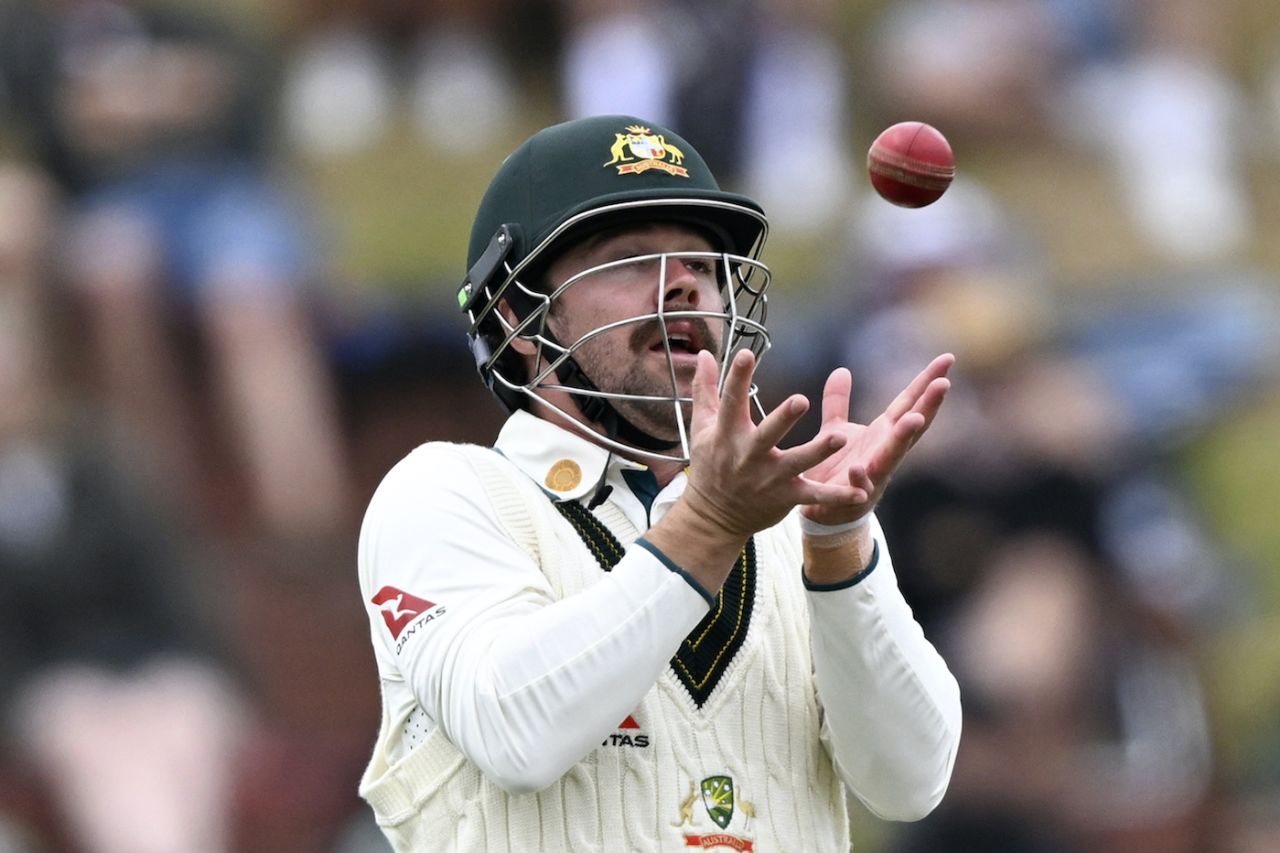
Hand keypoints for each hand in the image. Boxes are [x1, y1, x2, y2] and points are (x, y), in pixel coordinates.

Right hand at [681, 349, 860, 538]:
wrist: (714, 516)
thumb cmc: (711, 464)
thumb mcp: (701, 427)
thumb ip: (705, 389)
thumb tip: (704, 354)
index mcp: (728, 433)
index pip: (732, 401)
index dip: (738, 378)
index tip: (747, 354)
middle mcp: (749, 455)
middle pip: (767, 434)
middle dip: (783, 419)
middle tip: (801, 400)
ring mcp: (769, 478)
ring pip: (797, 463)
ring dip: (819, 451)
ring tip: (841, 438)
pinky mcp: (785, 497)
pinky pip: (814, 496)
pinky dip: (837, 497)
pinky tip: (859, 494)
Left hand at [800, 354, 954, 526]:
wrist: (821, 510)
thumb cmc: (835, 469)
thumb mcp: (835, 431)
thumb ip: (838, 402)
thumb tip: (841, 370)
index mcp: (882, 433)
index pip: (909, 402)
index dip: (926, 381)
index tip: (947, 359)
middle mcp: (884, 452)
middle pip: (911, 426)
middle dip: (928, 406)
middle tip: (944, 384)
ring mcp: (874, 475)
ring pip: (893, 455)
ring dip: (904, 437)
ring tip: (914, 419)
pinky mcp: (854, 496)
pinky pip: (858, 488)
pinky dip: (860, 479)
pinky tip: (858, 469)